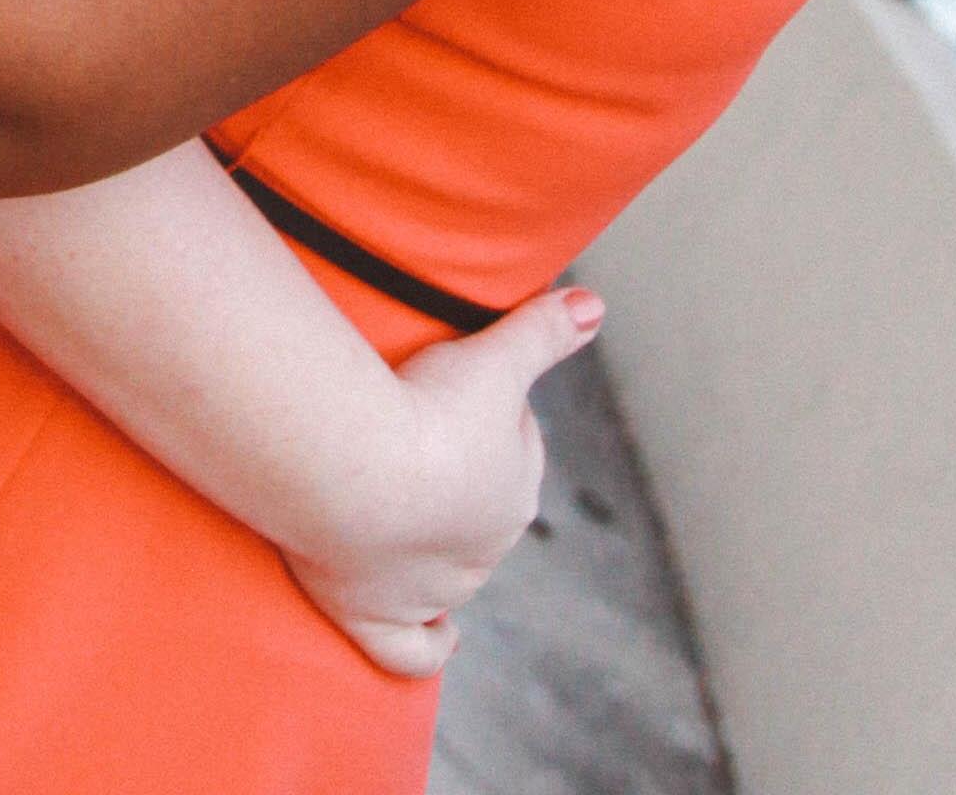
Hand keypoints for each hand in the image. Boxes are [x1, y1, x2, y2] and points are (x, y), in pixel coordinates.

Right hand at [283, 285, 597, 680]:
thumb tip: (597, 306)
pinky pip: (408, 649)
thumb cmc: (426, 408)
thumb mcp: (493, 358)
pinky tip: (440, 641)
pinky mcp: (374, 616)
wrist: (358, 474)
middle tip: (416, 429)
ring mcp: (429, 588)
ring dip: (434, 546)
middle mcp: (480, 548)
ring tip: (409, 512)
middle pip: (479, 506)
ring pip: (448, 573)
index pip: (513, 445)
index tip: (454, 383)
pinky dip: (426, 648)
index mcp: (513, 489)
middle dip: (458, 477)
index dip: (487, 412)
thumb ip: (543, 332)